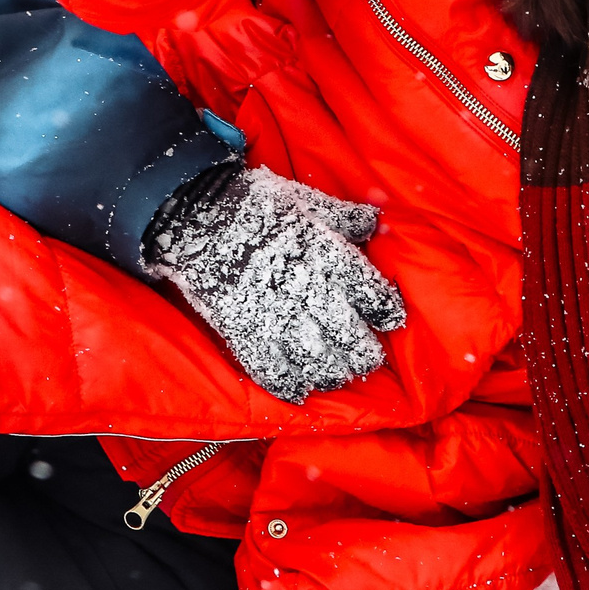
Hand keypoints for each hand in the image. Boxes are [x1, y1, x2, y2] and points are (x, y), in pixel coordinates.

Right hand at [145, 166, 407, 404]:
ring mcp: (273, 314)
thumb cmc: (258, 205)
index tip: (391, 318)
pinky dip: (289, 385)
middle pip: (349, 337)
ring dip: (332, 373)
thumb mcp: (305, 201)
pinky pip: (271, 370)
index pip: (370, 292)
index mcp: (325, 254)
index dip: (385, 310)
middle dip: (364, 353)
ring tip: (337, 373)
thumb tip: (377, 221)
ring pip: (315, 360)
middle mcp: (304, 289)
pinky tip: (300, 388)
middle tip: (367, 358)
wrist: (197, 217)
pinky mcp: (243, 330)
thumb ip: (344, 217)